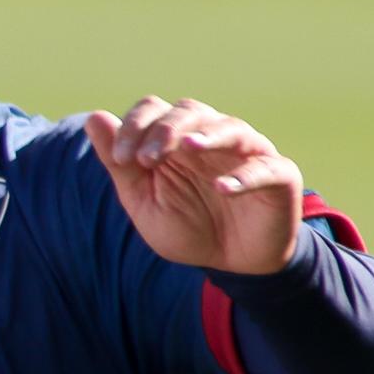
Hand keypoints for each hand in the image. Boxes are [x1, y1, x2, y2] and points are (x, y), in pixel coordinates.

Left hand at [85, 98, 303, 274]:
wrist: (232, 263)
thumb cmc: (188, 227)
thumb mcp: (145, 201)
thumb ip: (121, 164)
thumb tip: (94, 117)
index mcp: (177, 140)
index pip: (154, 110)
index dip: (135, 126)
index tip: (120, 158)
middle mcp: (212, 138)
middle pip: (189, 111)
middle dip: (164, 129)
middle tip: (146, 158)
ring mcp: (248, 153)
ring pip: (230, 128)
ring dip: (207, 135)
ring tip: (188, 147)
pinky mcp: (279, 175)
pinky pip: (264, 168)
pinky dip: (244, 176)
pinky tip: (222, 189)